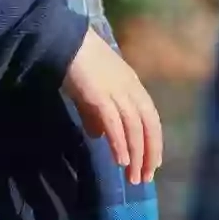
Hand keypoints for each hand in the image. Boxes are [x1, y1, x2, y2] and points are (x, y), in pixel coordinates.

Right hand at [63, 28, 162, 184]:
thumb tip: (98, 136)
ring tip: (134, 177)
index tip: (153, 164)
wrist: (64, 41)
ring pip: (134, 127)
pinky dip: (120, 143)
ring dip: (136, 154)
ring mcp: (117, 91)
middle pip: (148, 125)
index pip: (151, 118)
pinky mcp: (100, 95)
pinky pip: (115, 123)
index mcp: (133, 85)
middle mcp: (130, 88)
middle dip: (149, 153)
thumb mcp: (92, 91)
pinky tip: (121, 160)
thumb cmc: (78, 63)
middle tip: (145, 178)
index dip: (154, 141)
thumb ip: (96, 114)